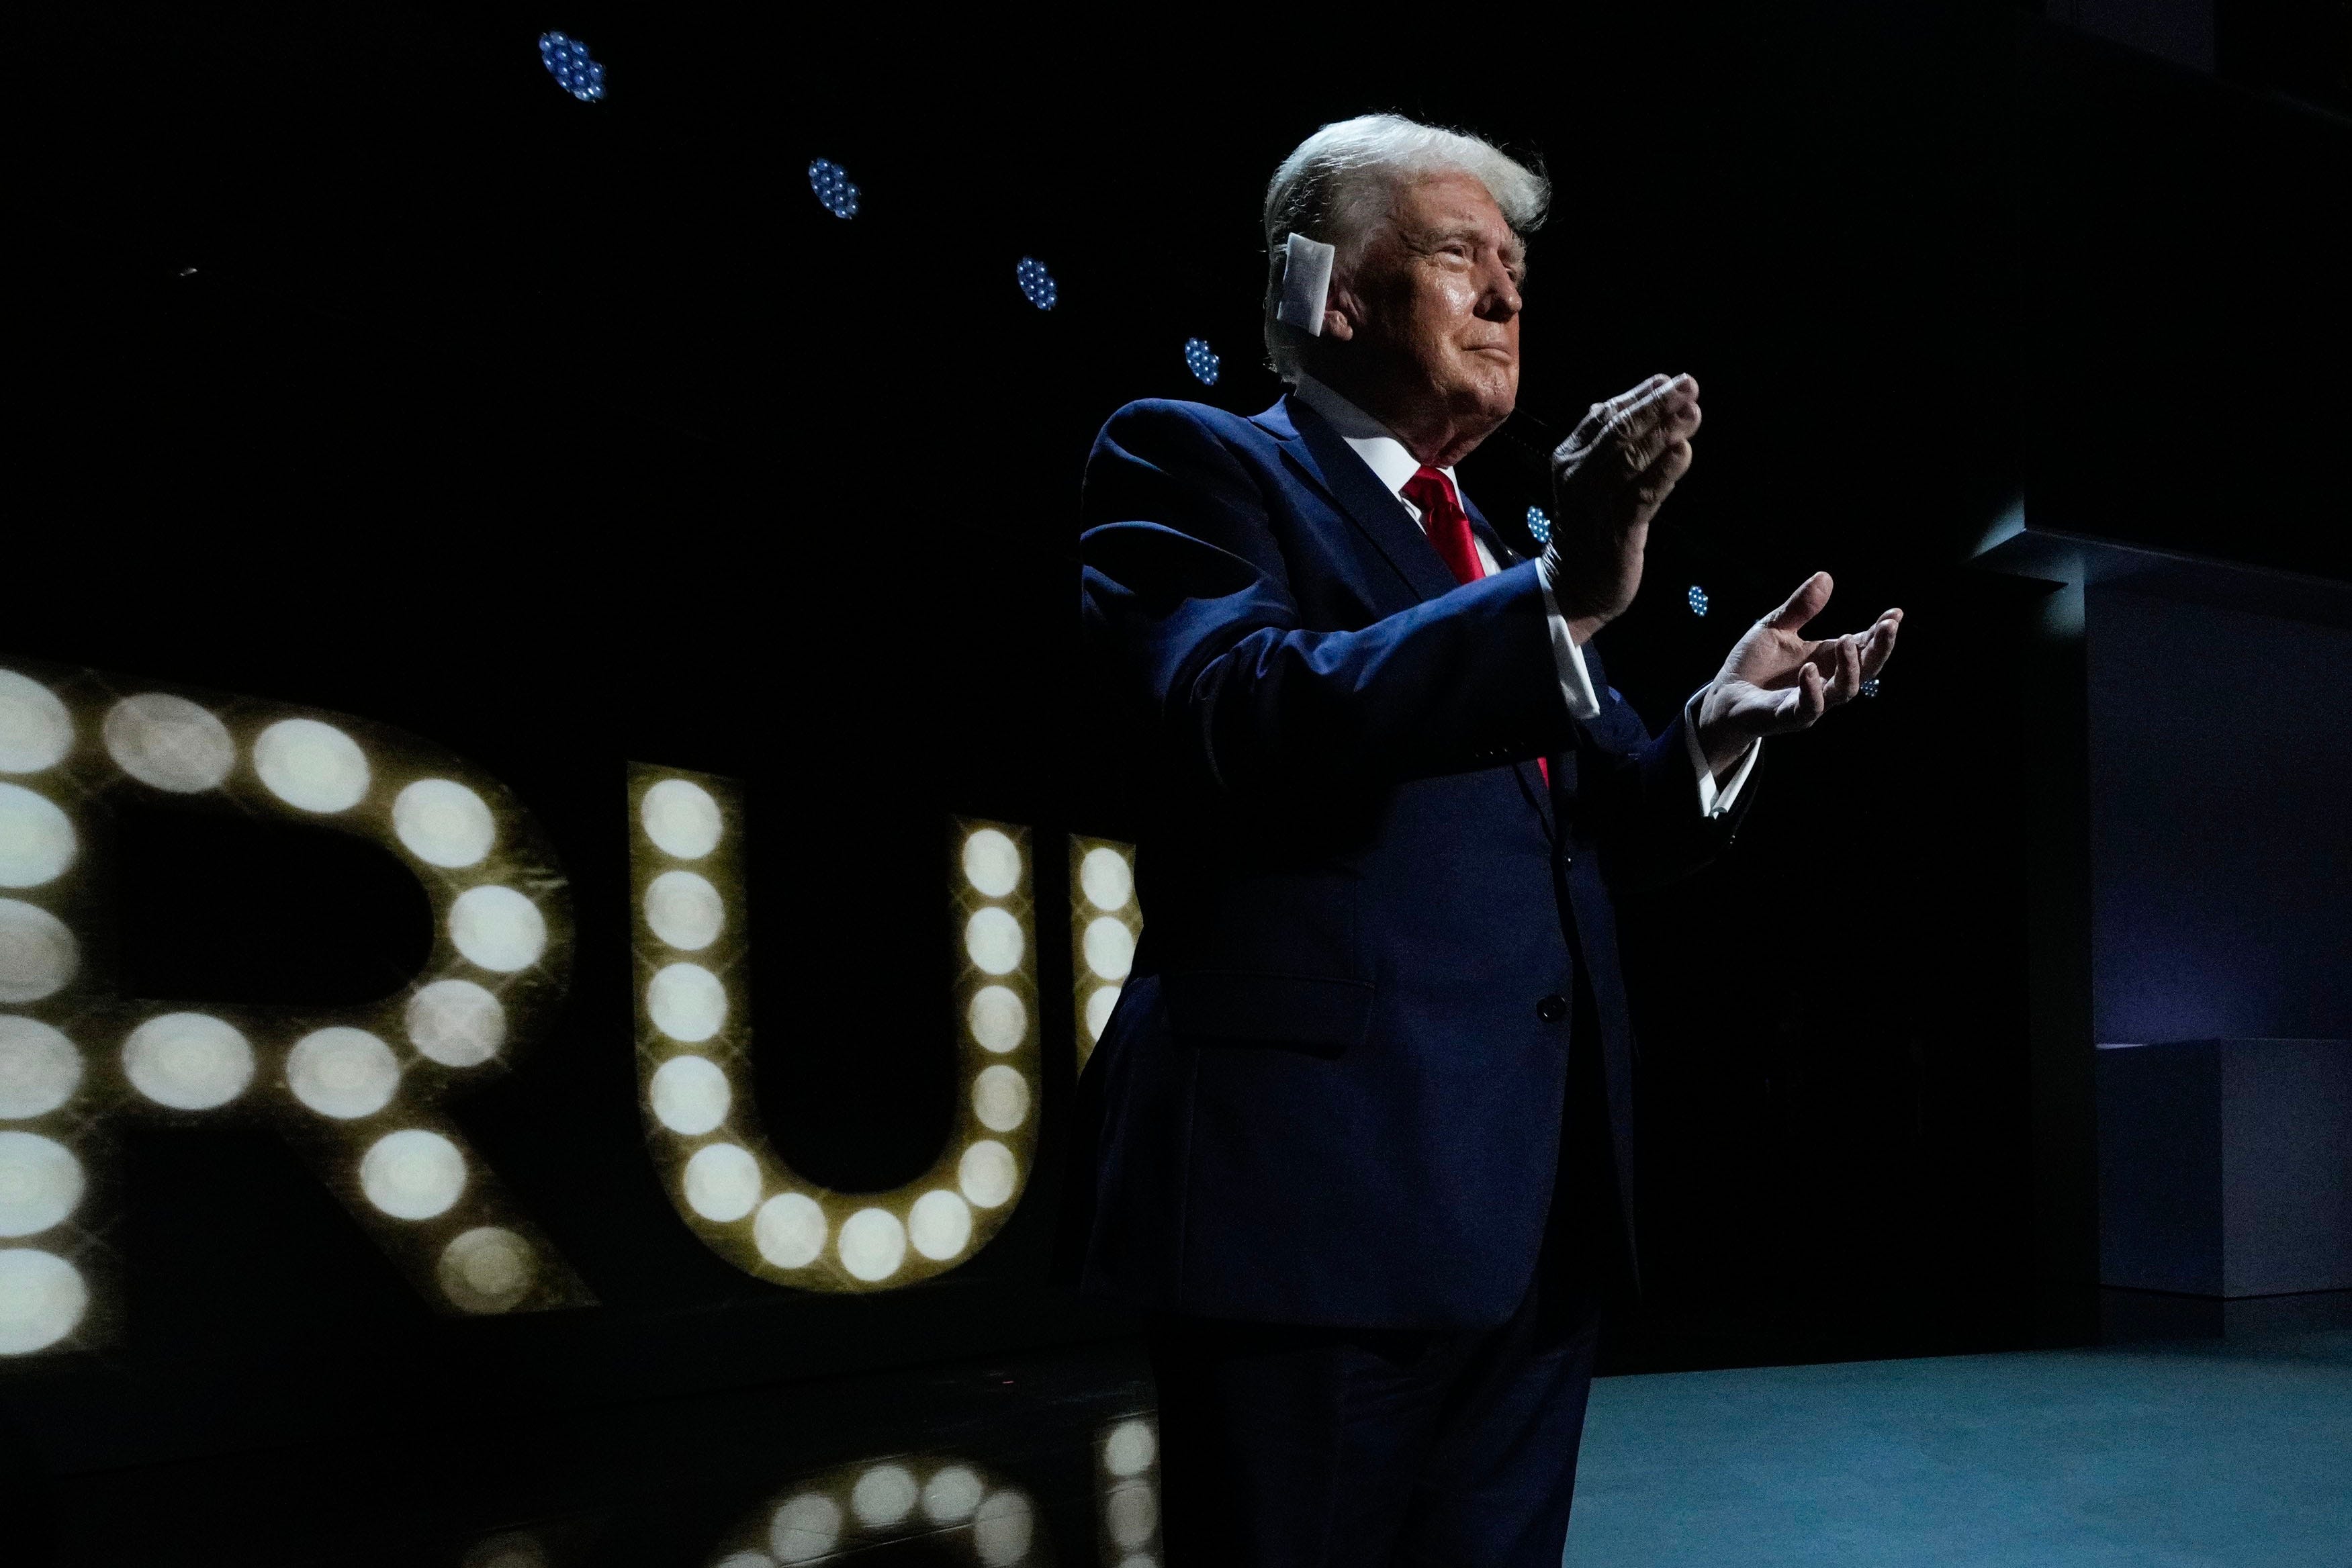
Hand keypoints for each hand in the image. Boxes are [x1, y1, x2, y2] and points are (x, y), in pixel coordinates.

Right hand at [1544, 373, 1701, 639]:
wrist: (1572, 587)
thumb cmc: (1590, 529)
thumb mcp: (1590, 480)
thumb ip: (1608, 444)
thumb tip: (1634, 402)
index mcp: (1569, 458)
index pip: (1604, 416)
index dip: (1639, 395)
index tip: (1668, 379)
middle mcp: (1577, 476)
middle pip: (1618, 431)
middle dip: (1656, 405)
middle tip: (1688, 385)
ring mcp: (1595, 504)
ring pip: (1630, 459)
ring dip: (1664, 432)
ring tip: (1693, 412)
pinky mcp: (1616, 532)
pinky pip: (1642, 496)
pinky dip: (1664, 472)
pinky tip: (1684, 453)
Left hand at [1694, 572, 1901, 772]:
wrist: (1723, 696)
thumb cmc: (1753, 665)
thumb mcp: (1775, 628)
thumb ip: (1800, 607)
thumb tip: (1825, 576)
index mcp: (1826, 659)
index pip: (1863, 646)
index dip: (1881, 632)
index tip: (1895, 613)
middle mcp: (1825, 682)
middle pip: (1865, 671)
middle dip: (1880, 649)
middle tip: (1888, 626)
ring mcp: (1810, 701)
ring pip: (1844, 692)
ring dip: (1850, 668)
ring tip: (1848, 641)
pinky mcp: (1787, 717)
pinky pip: (1809, 709)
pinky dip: (1812, 690)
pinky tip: (1810, 669)